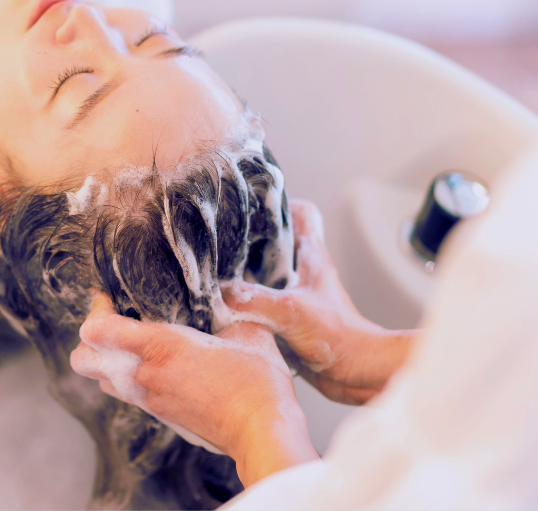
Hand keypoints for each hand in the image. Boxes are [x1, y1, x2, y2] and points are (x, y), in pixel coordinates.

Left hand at [70, 293, 318, 486]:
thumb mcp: (246, 330)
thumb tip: (221, 296)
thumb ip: (226, 309)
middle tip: (113, 321)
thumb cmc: (258, 381)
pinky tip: (157, 366)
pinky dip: (128, 378)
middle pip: (83, 360)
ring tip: (132, 343)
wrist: (262, 433)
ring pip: (102, 379)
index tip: (107, 296)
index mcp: (161, 346)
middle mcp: (145, 374)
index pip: (98, 330)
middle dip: (89, 340)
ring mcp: (149, 399)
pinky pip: (127, 393)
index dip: (96, 308)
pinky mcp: (160, 415)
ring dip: (108, 361)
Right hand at [222, 199, 416, 404]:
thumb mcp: (291, 311)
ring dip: (245, 275)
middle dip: (249, 241)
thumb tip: (218, 294)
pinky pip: (263, 304)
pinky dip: (246, 305)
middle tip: (222, 243)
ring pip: (267, 274)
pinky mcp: (291, 320)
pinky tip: (226, 311)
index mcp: (311, 256)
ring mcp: (298, 296)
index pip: (300, 213)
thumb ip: (252, 300)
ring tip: (216, 276)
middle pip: (276, 242)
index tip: (251, 206)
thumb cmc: (340, 336)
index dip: (278, 204)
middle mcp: (304, 272)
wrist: (359, 373)